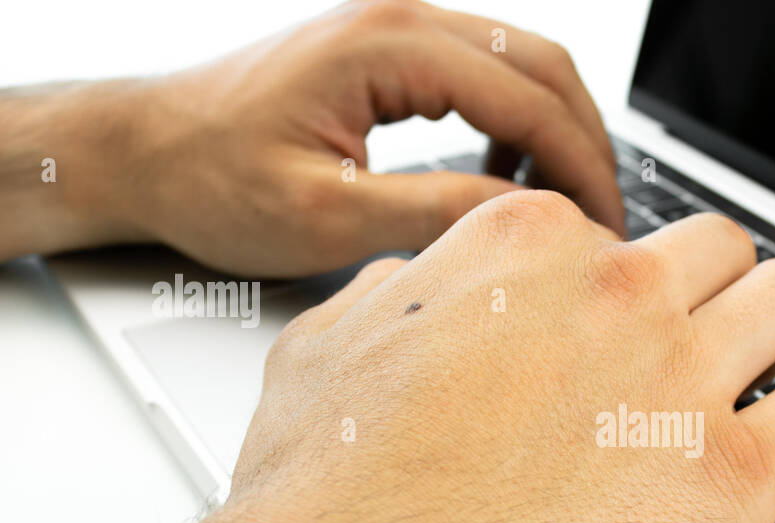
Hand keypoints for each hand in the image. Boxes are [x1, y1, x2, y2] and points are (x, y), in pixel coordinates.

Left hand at [0, 0, 623, 273]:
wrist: (145, 151)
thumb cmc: (211, 180)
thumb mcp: (328, 215)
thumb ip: (436, 210)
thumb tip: (527, 218)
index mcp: (388, 47)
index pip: (529, 100)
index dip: (582, 169)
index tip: (606, 228)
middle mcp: (400, 19)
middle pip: (543, 66)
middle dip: (586, 145)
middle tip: (604, 218)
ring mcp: (396, 29)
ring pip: (522, 66)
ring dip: (556, 133)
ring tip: (563, 206)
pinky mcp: (388, 53)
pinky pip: (484, 76)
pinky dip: (515, 127)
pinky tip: (503, 177)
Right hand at [231, 192, 774, 522]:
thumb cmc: (337, 501)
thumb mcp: (328, 353)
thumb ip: (395, 300)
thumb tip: (422, 289)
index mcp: (528, 250)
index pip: (617, 234)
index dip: (618, 288)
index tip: (615, 328)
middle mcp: (620, 296)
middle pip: (718, 251)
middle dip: (713, 291)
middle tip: (700, 342)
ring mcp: (687, 377)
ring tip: (766, 369)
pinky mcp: (737, 472)